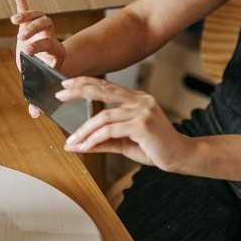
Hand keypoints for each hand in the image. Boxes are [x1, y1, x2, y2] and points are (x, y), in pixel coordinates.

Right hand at [12, 0, 66, 117]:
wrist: (56, 61)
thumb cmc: (48, 74)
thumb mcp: (45, 84)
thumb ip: (39, 99)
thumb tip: (34, 115)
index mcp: (54, 51)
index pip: (48, 45)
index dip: (38, 47)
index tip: (27, 52)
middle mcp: (50, 37)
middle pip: (46, 26)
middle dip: (33, 31)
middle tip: (21, 38)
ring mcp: (42, 29)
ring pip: (39, 16)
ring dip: (27, 15)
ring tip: (15, 20)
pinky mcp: (32, 25)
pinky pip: (30, 12)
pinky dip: (23, 4)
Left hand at [58, 77, 191, 171]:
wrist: (181, 157)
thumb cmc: (154, 148)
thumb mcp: (124, 142)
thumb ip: (101, 140)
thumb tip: (75, 144)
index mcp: (136, 99)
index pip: (106, 85)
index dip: (85, 83)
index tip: (66, 85)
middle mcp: (140, 100)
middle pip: (103, 89)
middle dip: (79, 90)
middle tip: (60, 96)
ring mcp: (142, 110)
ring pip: (104, 116)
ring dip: (84, 129)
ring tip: (72, 140)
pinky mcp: (142, 124)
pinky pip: (111, 130)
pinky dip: (95, 138)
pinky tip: (85, 146)